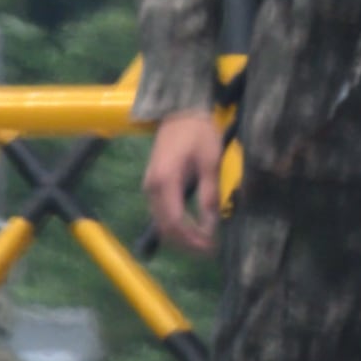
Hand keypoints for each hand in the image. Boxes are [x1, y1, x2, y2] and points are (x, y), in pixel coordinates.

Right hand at [143, 109, 226, 254]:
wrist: (180, 110)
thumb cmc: (198, 132)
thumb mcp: (210, 162)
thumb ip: (209, 195)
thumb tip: (211, 225)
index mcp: (165, 181)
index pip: (176, 222)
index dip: (193, 239)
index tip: (211, 247)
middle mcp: (151, 187)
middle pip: (166, 227)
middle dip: (187, 243)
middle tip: (210, 251)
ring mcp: (149, 187)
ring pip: (161, 223)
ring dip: (181, 237)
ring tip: (203, 244)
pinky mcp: (153, 185)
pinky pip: (161, 213)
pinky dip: (175, 226)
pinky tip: (192, 230)